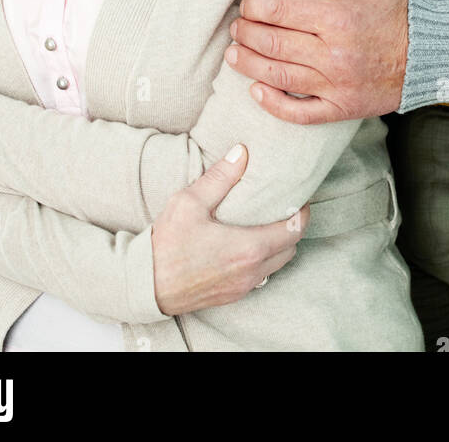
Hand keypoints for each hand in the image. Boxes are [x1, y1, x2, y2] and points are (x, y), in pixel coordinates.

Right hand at [150, 144, 309, 315]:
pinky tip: (249, 244)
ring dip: (280, 246)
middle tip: (285, 207)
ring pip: (277, 265)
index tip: (299, 197)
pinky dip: (265, 260)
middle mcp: (252, 272)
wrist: (146, 286)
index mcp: (248, 248)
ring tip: (269, 223)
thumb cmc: (167, 245)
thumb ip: (220, 177)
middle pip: (291, 249)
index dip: (302, 213)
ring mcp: (243, 287)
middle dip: (294, 228)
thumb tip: (242, 152)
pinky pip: (262, 277)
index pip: (294, 230)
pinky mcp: (233, 296)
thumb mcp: (190, 203)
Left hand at [226, 0, 408, 123]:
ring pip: (279, 76)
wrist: (429, 54)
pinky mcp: (341, 107)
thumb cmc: (396, 9)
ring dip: (249, 64)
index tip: (247, 4)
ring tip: (233, 54)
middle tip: (235, 27)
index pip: (280, 11)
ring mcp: (336, 85)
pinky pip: (300, 112)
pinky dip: (273, 104)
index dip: (255, 7)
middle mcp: (334, 54)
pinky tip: (256, 90)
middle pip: (274, 43)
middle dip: (246, 33)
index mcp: (338, 18)